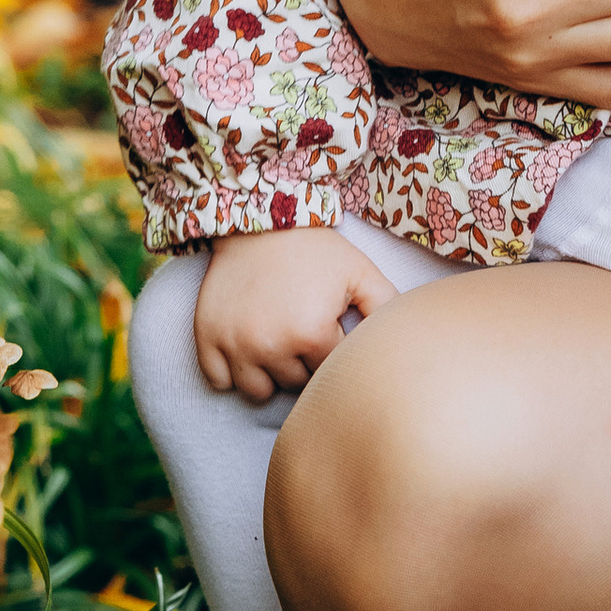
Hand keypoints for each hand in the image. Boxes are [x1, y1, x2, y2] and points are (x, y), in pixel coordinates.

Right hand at [194, 226, 397, 402]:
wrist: (257, 219)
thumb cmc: (315, 249)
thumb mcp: (360, 272)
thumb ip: (386, 309)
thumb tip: (403, 345)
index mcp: (311, 332)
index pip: (331, 372)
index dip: (332, 348)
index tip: (328, 324)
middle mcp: (270, 345)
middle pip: (295, 384)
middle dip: (302, 362)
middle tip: (301, 325)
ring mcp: (234, 345)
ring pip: (258, 391)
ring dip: (269, 373)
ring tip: (276, 338)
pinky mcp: (206, 339)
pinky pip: (220, 381)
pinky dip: (232, 370)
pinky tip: (247, 343)